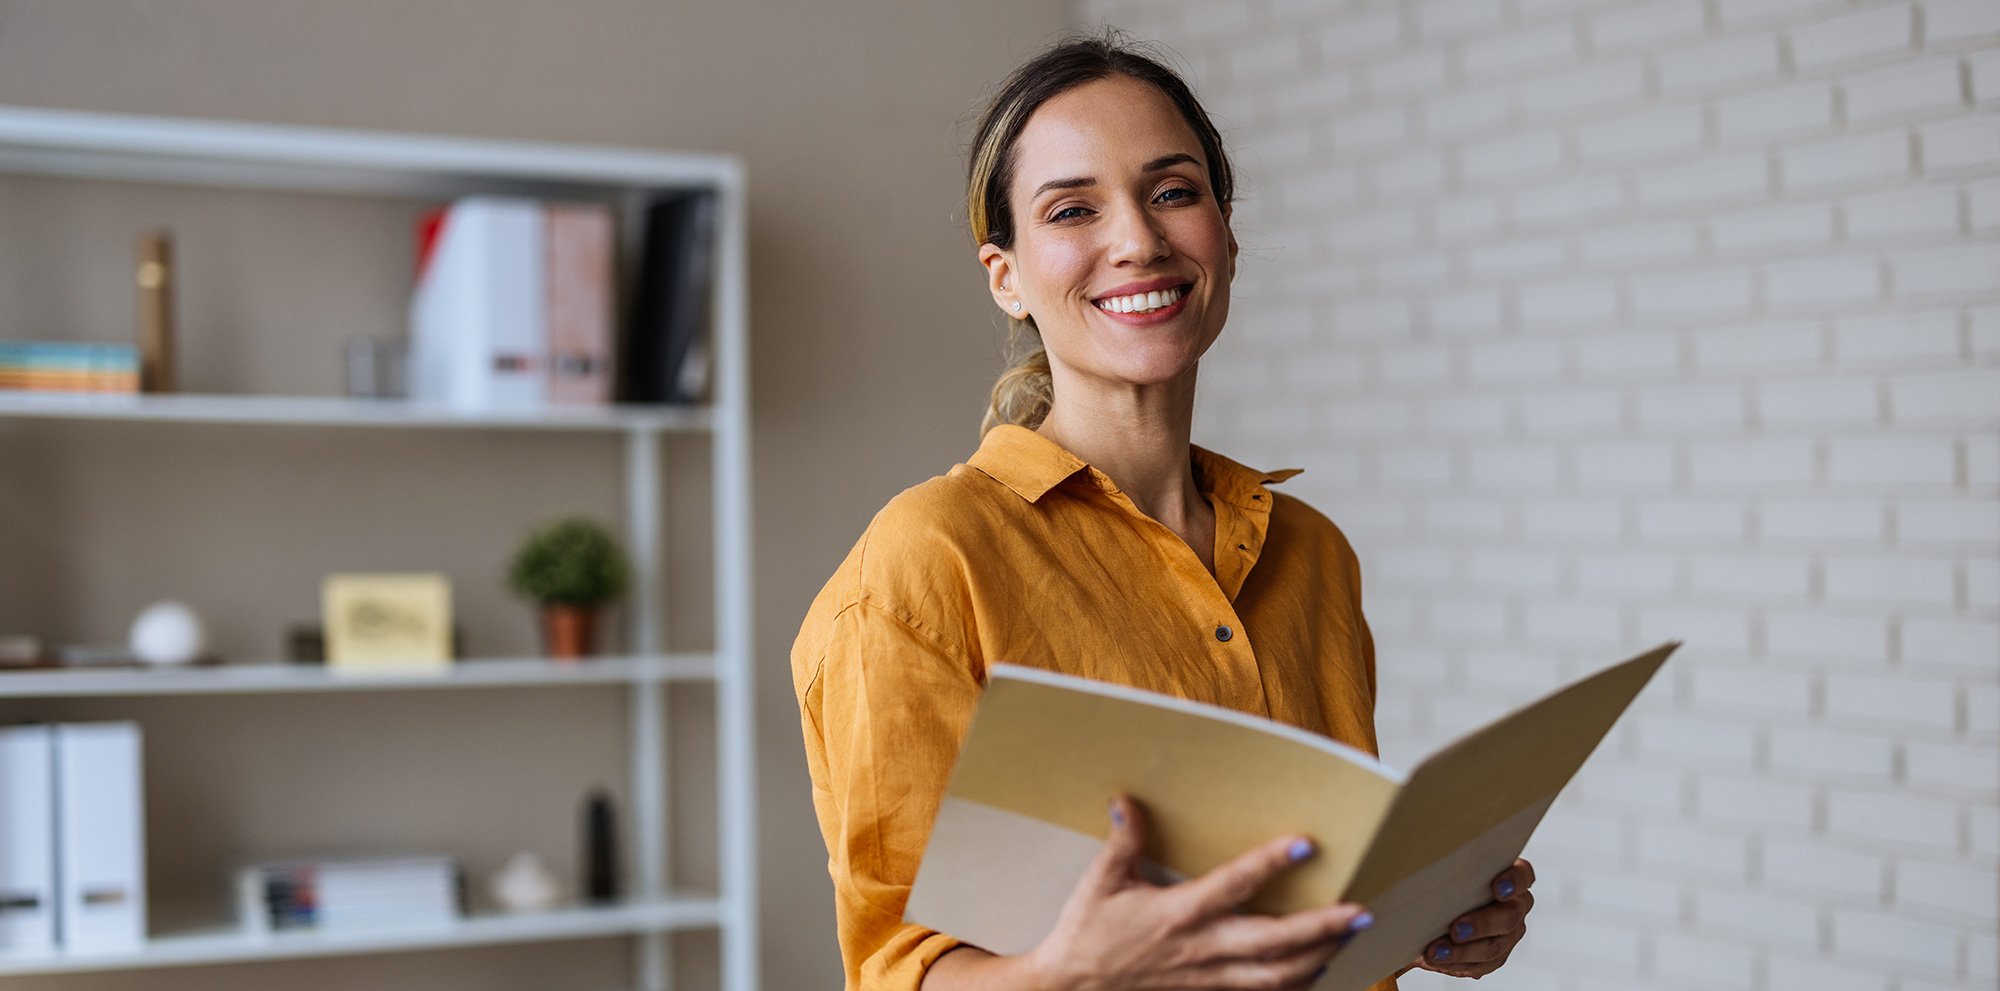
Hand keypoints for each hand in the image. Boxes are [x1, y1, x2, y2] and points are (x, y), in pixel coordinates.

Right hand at [1023, 795, 1373, 990]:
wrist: (1073, 990)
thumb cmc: (1087, 934)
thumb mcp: (1099, 883)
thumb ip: (1122, 842)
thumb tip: (1127, 800)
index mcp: (1178, 913)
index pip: (1233, 885)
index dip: (1269, 864)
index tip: (1305, 845)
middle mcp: (1201, 948)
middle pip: (1272, 942)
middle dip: (1320, 928)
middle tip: (1360, 910)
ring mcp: (1210, 978)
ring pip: (1277, 976)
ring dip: (1319, 958)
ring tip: (1350, 936)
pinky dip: (1295, 985)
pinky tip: (1320, 970)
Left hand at [1412, 859, 1534, 978]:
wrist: (1434, 914)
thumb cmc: (1442, 886)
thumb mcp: (1440, 874)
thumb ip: (1437, 871)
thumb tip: (1404, 871)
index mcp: (1507, 877)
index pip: (1522, 875)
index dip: (1514, 881)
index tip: (1496, 888)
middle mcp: (1514, 905)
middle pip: (1509, 916)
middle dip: (1481, 924)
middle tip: (1455, 930)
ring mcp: (1508, 933)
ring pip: (1494, 946)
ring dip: (1463, 951)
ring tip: (1435, 951)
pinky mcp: (1496, 956)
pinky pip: (1481, 964)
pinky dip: (1457, 963)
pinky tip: (1439, 960)